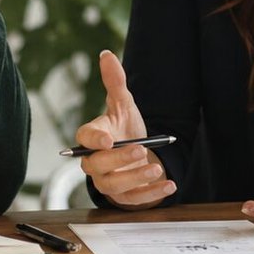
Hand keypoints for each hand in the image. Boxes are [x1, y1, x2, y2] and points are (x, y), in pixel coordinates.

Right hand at [74, 50, 173, 208]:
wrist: (139, 154)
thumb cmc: (125, 129)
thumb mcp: (123, 104)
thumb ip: (115, 82)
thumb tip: (106, 54)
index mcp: (92, 138)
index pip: (84, 140)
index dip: (93, 140)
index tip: (107, 139)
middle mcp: (95, 163)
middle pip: (97, 166)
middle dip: (119, 160)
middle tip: (140, 149)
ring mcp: (109, 183)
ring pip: (114, 186)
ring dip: (135, 179)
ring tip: (155, 168)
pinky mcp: (125, 198)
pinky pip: (135, 200)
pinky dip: (153, 194)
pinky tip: (169, 184)